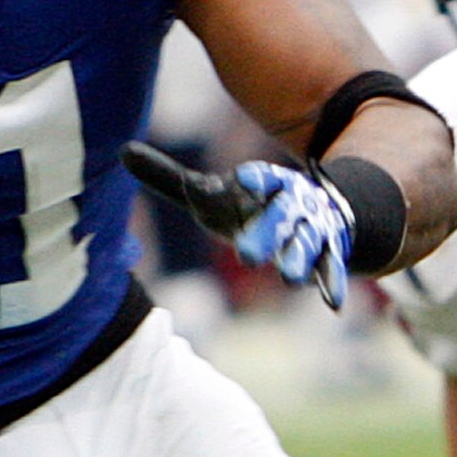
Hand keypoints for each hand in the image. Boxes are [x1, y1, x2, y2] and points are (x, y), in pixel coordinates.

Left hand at [126, 141, 352, 304]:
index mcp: (266, 184)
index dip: (255, 179)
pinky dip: (331, 284)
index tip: (243, 180)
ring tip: (290, 279)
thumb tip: (123, 151)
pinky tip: (333, 305)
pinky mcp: (326, 255)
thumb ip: (170, 179)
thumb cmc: (248, 206)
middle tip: (247, 255)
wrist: (314, 210)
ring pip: (307, 245)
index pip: (262, 178)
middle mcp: (291, 206)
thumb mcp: (210, 193)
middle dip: (268, 234)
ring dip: (300, 261)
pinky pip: (330, 269)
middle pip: (280, 218)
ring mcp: (311, 231)